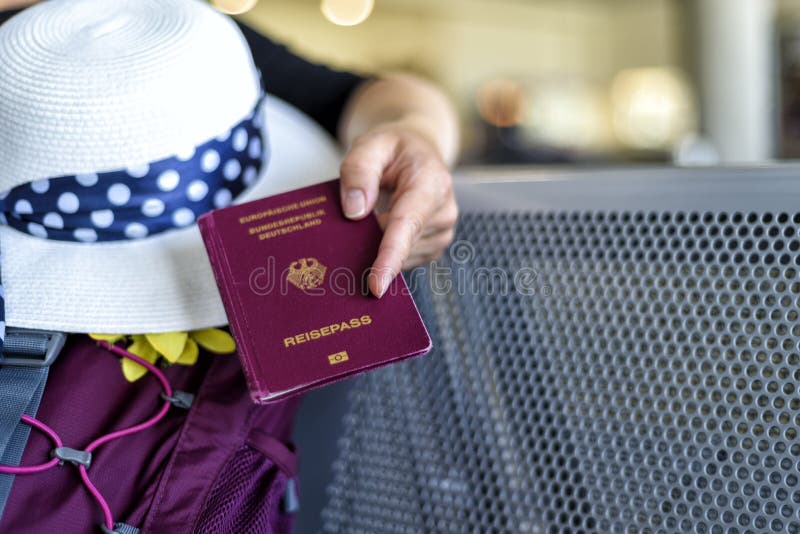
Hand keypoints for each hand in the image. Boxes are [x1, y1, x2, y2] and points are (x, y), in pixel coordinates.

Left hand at [339, 118, 457, 297]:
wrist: (419, 151)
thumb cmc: (394, 147)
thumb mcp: (370, 144)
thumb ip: (359, 172)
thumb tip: (355, 212)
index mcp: (431, 182)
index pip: (407, 225)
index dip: (390, 257)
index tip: (376, 286)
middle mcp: (443, 211)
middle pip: (400, 244)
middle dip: (370, 245)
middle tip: (346, 228)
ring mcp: (442, 232)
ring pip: (400, 256)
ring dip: (377, 246)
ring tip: (369, 218)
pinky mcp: (433, 246)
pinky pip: (403, 260)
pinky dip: (385, 253)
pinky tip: (377, 232)